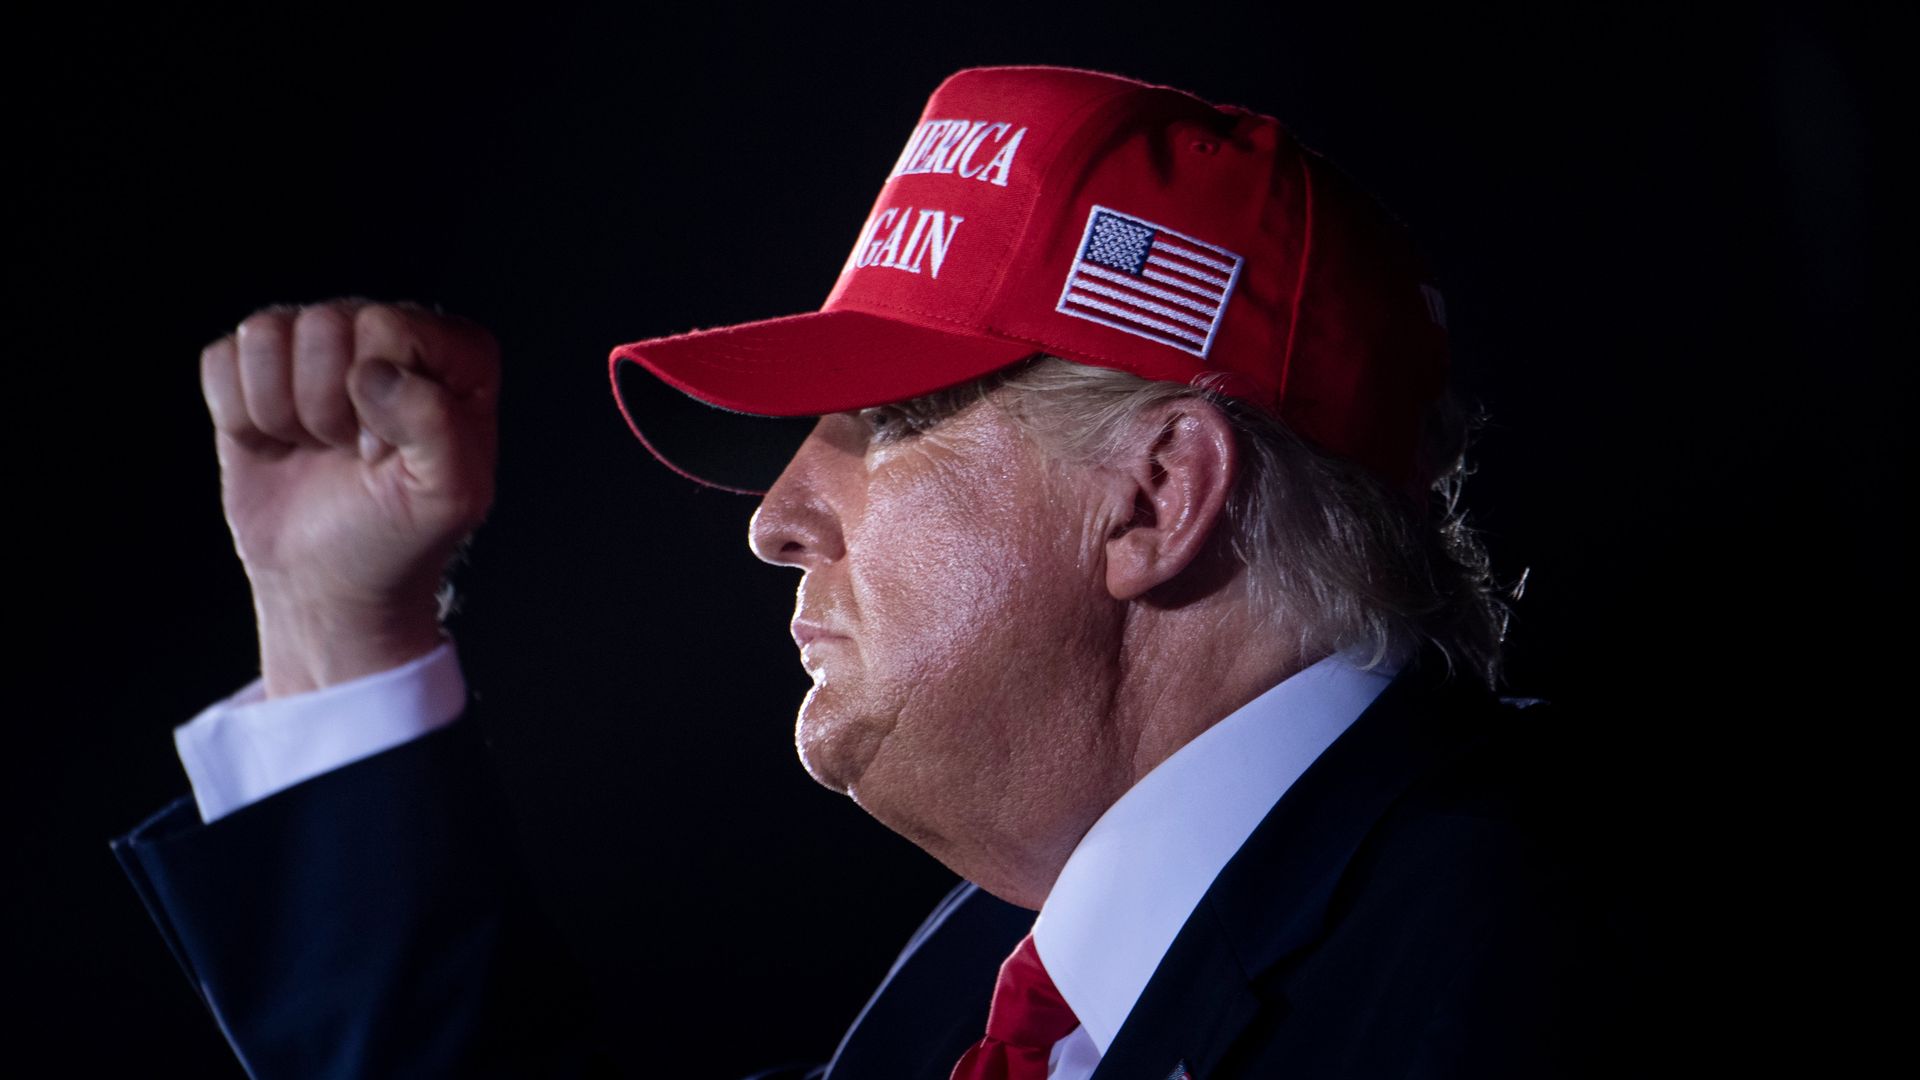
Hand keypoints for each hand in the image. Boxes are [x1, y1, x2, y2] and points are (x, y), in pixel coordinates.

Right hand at [201, 301, 498, 695]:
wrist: (331, 581)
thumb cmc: (399, 536)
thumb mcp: (450, 496)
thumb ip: (437, 427)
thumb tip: (371, 373)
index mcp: (453, 353)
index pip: (389, 325)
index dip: (381, 397)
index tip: (389, 451)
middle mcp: (386, 334)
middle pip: (323, 325)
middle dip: (327, 407)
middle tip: (350, 452)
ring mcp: (318, 346)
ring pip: (266, 332)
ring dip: (281, 411)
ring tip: (317, 447)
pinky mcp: (257, 369)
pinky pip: (220, 359)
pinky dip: (239, 416)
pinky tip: (277, 444)